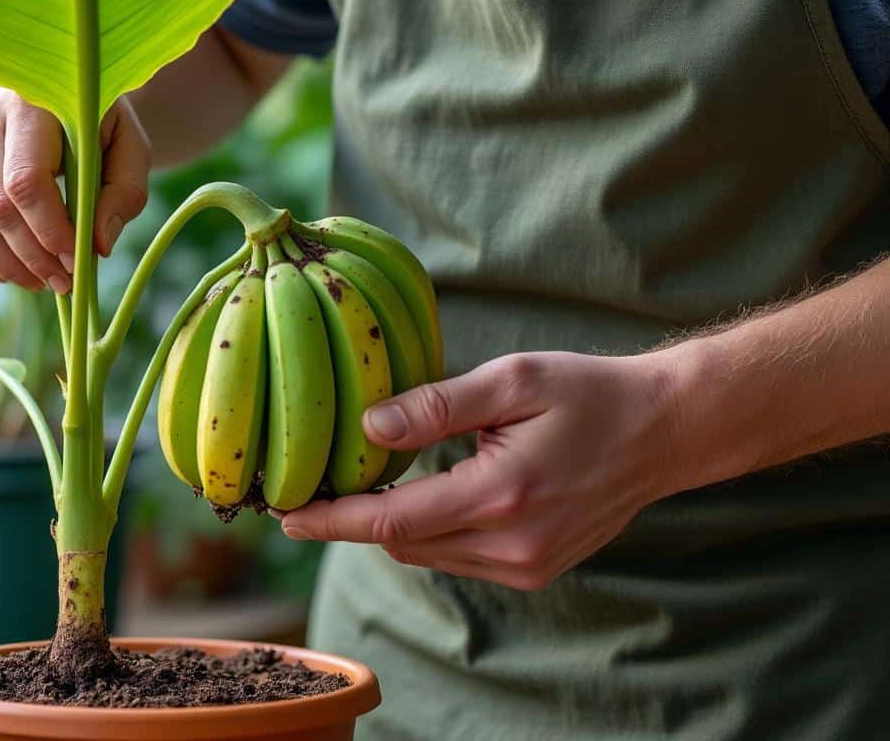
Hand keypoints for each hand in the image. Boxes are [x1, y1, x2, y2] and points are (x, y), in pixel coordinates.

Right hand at [0, 88, 150, 292]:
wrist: (73, 100)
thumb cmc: (106, 127)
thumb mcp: (132, 149)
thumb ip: (124, 192)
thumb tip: (98, 246)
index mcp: (28, 104)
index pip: (26, 181)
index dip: (50, 230)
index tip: (78, 261)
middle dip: (35, 256)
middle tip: (67, 282)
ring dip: (13, 267)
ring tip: (49, 282)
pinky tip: (24, 272)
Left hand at [279, 351, 692, 589]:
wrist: (664, 431)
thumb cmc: (589, 393)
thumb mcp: (512, 380)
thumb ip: (437, 406)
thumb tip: (368, 427)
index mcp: (502, 494)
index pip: (391, 521)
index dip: (332, 520)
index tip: (286, 515)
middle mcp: (513, 544)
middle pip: (402, 544)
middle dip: (353, 522)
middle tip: (312, 490)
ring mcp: (526, 566)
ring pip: (427, 555)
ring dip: (390, 527)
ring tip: (361, 489)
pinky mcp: (535, 571)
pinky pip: (457, 559)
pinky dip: (429, 533)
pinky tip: (420, 499)